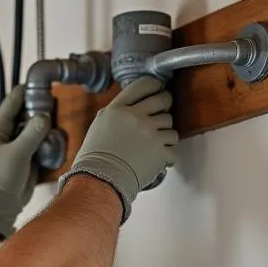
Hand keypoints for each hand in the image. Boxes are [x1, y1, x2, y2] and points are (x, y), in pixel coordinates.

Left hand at [0, 84, 51, 239]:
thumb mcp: (17, 154)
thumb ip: (32, 134)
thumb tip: (44, 117)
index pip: (11, 104)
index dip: (25, 92)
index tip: (40, 83)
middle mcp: (4, 137)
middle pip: (24, 115)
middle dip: (38, 111)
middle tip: (52, 107)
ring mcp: (14, 148)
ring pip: (32, 130)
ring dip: (43, 128)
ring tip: (53, 127)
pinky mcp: (24, 159)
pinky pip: (37, 144)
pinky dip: (45, 142)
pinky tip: (53, 142)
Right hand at [58, 76, 177, 222]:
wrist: (100, 181)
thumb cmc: (94, 159)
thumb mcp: (99, 126)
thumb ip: (116, 113)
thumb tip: (130, 106)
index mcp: (118, 110)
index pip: (143, 85)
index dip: (154, 86)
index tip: (158, 89)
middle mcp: (136, 118)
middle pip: (163, 100)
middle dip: (166, 105)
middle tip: (163, 113)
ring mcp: (150, 134)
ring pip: (171, 126)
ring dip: (165, 136)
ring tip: (153, 146)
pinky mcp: (160, 152)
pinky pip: (172, 149)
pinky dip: (166, 156)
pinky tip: (155, 161)